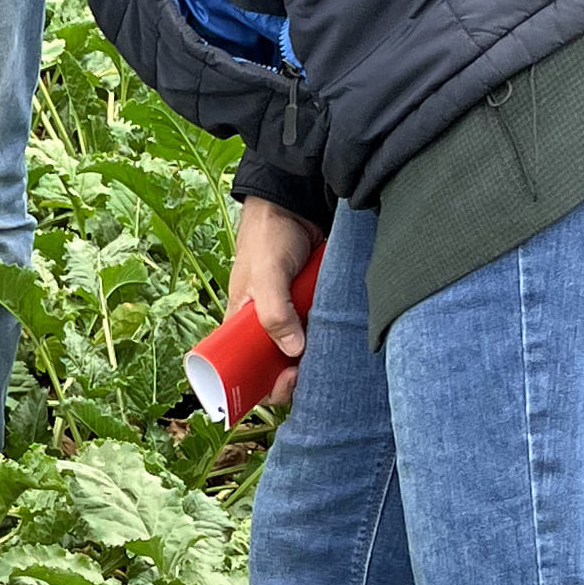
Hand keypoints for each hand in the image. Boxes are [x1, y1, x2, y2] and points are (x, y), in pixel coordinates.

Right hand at [229, 197, 323, 407]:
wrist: (295, 201)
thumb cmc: (268, 236)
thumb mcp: (267, 275)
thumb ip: (275, 312)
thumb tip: (294, 351)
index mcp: (242, 321)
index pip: (246, 365)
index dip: (265, 382)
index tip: (288, 383)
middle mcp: (266, 321)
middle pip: (278, 363)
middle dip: (295, 375)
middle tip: (312, 373)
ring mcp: (292, 312)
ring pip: (304, 348)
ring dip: (316, 355)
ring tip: (331, 355)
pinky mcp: (314, 302)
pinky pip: (322, 327)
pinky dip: (330, 334)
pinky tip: (342, 337)